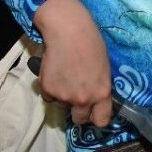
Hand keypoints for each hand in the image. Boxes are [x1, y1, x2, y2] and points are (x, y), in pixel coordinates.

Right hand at [33, 0, 112, 126]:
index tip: (94, 113)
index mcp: (102, 93)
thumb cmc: (91, 43)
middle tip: (77, 96)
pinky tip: (55, 72)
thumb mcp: (104, 68)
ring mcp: (64, 96)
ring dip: (64, 96)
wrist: (68, 31)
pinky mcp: (48, 90)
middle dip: (79, 111)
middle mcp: (83, 99)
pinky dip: (51, 88)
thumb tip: (94, 95)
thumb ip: (99, 86)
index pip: (101, 120)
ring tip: (66, 75)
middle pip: (80, 119)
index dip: (97, 118)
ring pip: (63, 105)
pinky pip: (49, 96)